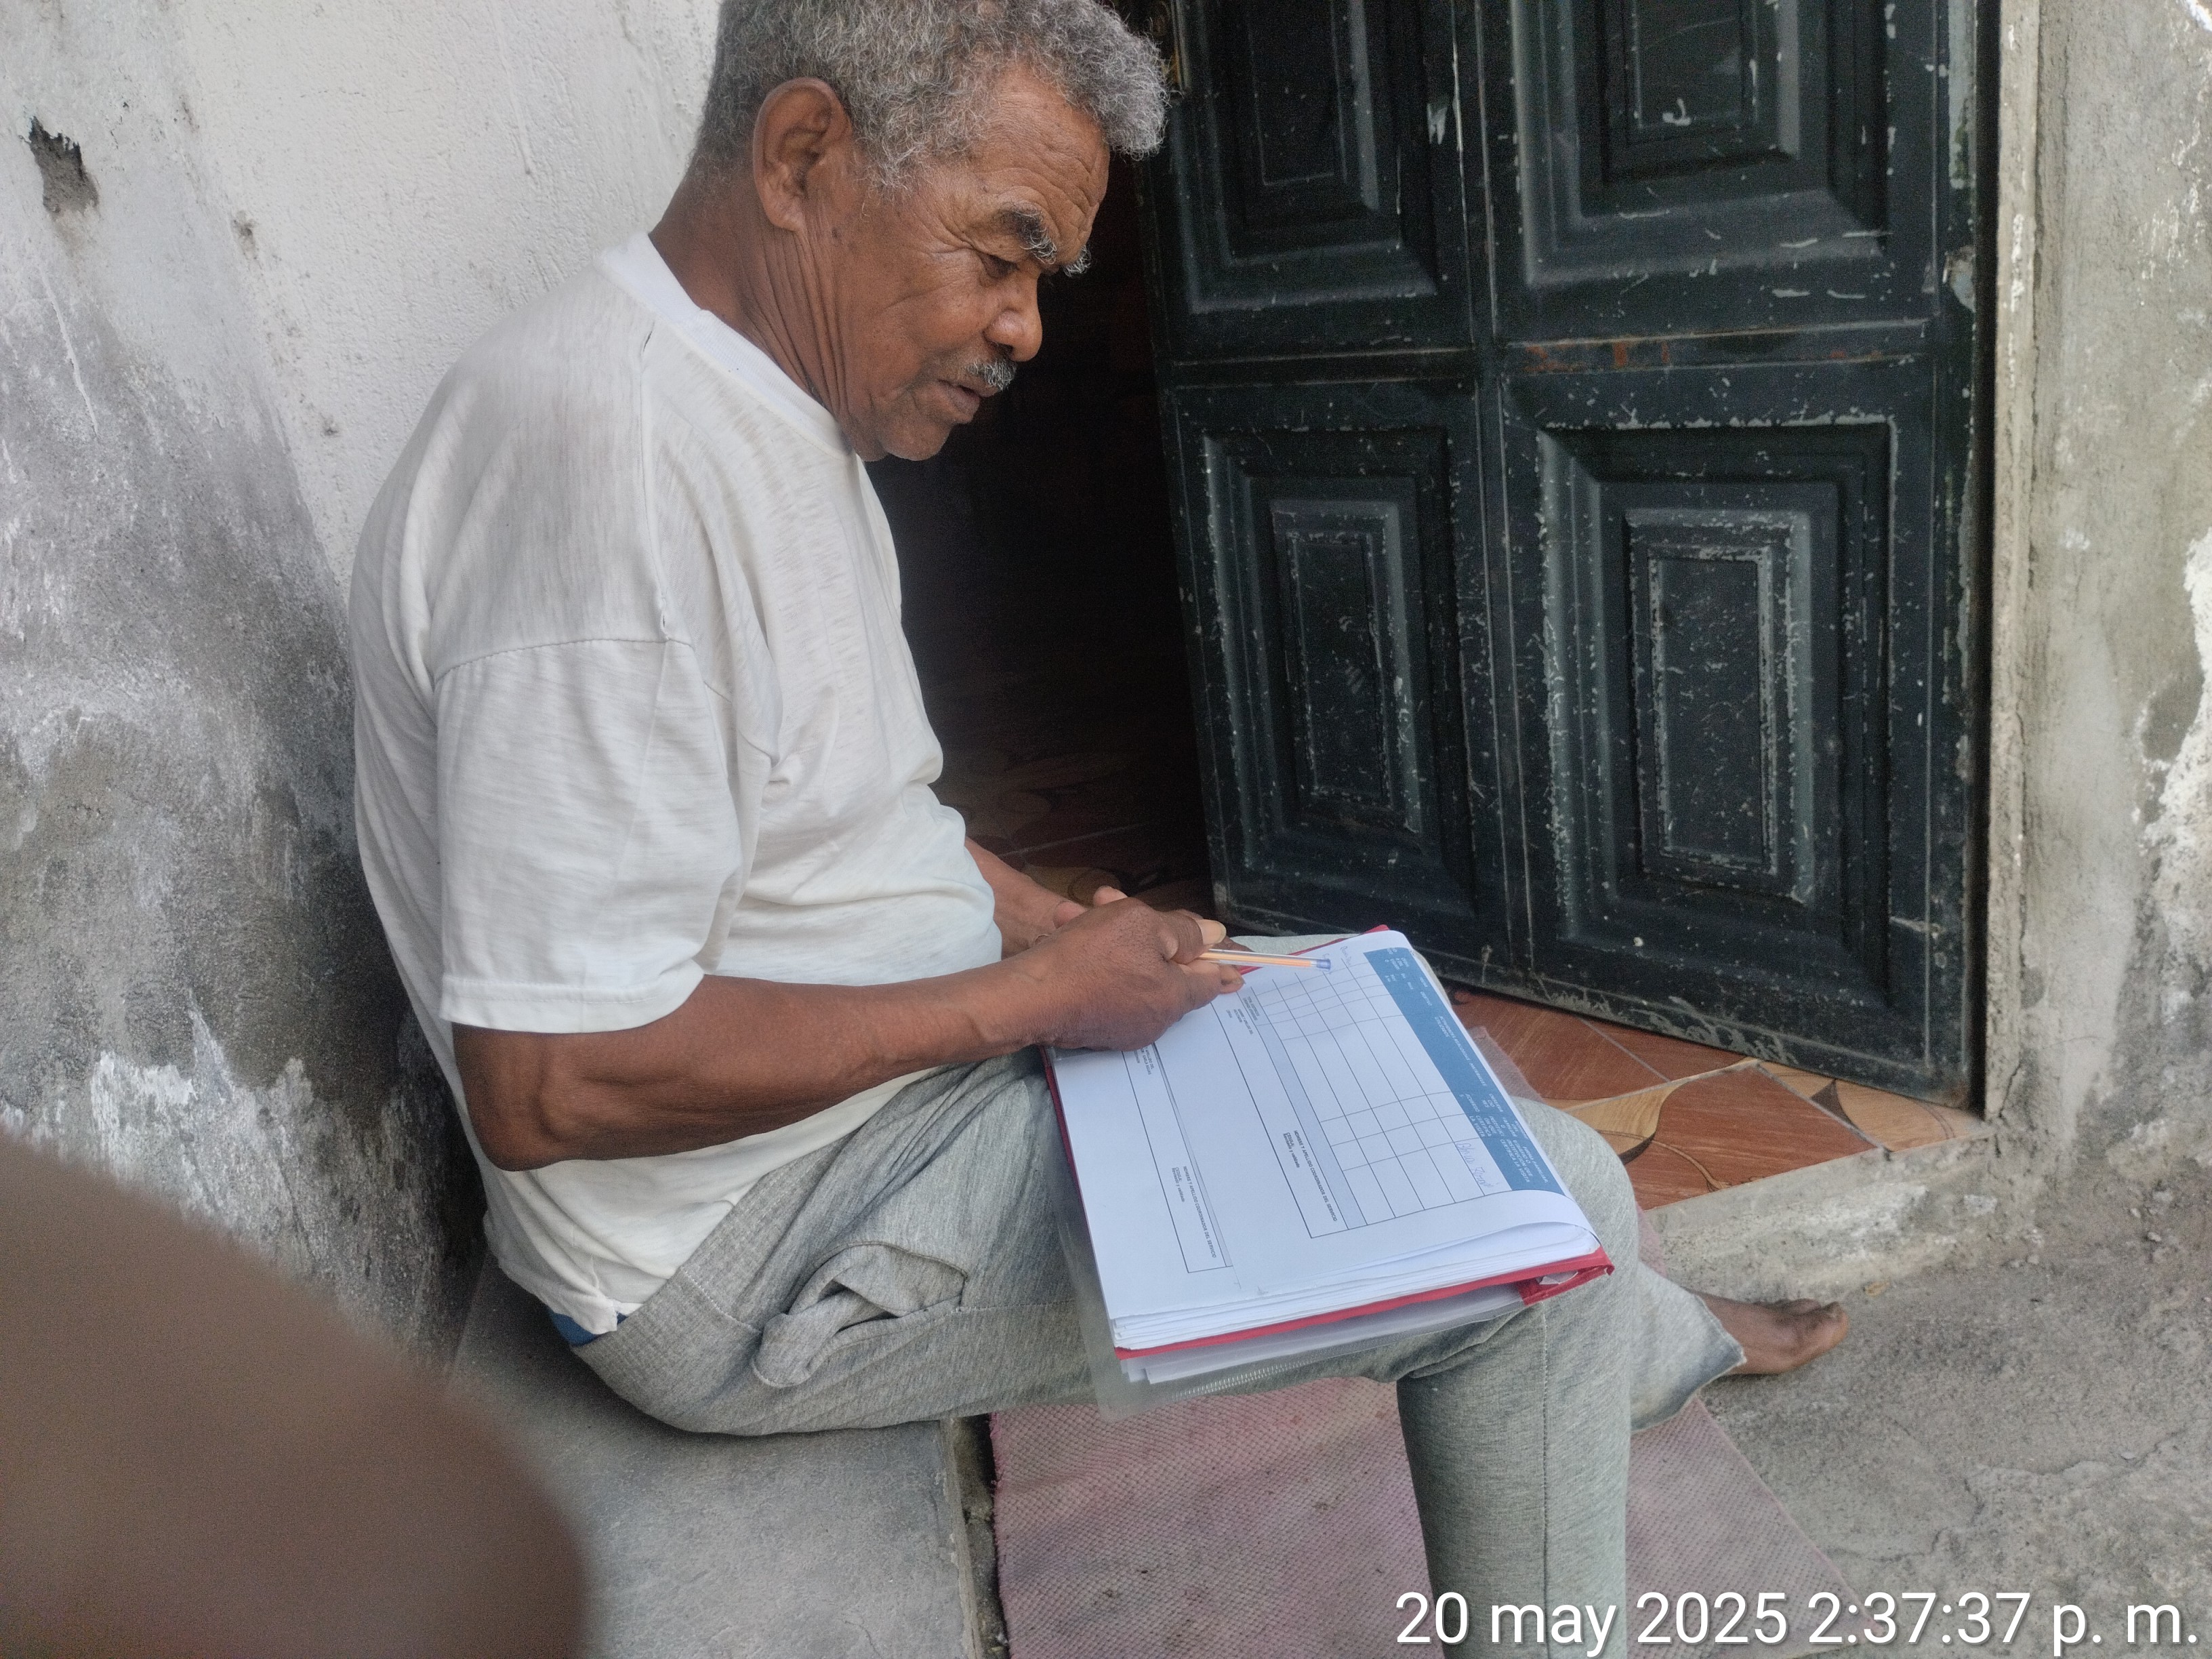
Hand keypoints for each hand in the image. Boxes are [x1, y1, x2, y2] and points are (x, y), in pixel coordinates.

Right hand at [1004, 895, 1240, 1050]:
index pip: (1211, 979)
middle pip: (1165, 969)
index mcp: (1173, 996)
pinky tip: (1071, 932)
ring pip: (1132, 972)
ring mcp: (1122, 1026)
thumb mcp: (1141, 925)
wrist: (1027, 996)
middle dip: (1147, 931)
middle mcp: (1154, 1018)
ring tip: (1084, 909)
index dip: (1221, 962)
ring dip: (1114, 938)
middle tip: (1117, 902)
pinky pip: (1108, 986)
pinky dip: (1098, 960)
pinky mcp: (1094, 1026)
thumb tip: (1215, 937)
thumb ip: (1183, 931)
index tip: (1238, 965)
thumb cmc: (1089, 956)